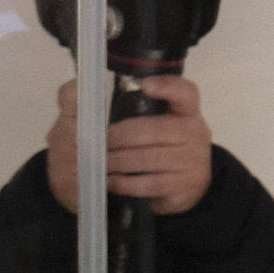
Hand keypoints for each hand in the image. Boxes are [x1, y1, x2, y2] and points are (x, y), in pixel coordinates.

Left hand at [44, 77, 215, 216]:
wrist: (175, 188)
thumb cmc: (147, 147)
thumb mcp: (133, 121)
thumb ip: (103, 103)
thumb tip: (77, 87)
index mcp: (184, 110)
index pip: (185, 92)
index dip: (168, 87)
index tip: (145, 84)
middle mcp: (195, 131)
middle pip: (154, 130)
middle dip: (118, 138)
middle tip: (97, 144)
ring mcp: (195, 159)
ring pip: (150, 158)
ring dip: (118, 162)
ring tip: (101, 163)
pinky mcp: (188, 184)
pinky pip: (152, 183)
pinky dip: (126, 183)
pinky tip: (112, 181)